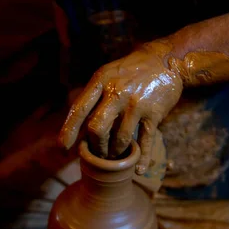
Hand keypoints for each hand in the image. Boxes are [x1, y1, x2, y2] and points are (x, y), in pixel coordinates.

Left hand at [59, 43, 182, 174]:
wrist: (166, 60)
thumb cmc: (131, 71)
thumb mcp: (107, 74)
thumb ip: (93, 95)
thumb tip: (75, 122)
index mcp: (101, 81)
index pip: (79, 109)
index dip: (69, 131)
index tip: (63, 148)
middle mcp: (117, 92)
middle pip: (97, 128)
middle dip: (95, 146)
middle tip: (98, 152)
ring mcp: (136, 104)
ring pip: (120, 138)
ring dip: (115, 152)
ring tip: (114, 154)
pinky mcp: (154, 114)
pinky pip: (145, 141)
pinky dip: (142, 158)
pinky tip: (138, 169)